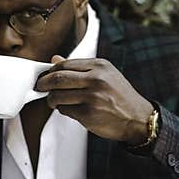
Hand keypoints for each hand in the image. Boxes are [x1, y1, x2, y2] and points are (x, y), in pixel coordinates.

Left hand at [36, 55, 153, 144]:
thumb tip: (54, 59)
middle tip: (40, 87)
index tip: (45, 76)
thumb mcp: (105, 75)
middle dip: (43, 83)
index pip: (65, 64)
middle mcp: (96, 79)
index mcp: (100, 66)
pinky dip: (63, 110)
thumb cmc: (121, 97)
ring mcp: (92, 96)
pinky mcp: (89, 113)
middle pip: (58, 78)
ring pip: (58, 95)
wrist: (138, 119)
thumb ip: (80, 68)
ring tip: (54, 101)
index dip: (50, 71)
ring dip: (52, 99)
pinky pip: (65, 110)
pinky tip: (70, 109)